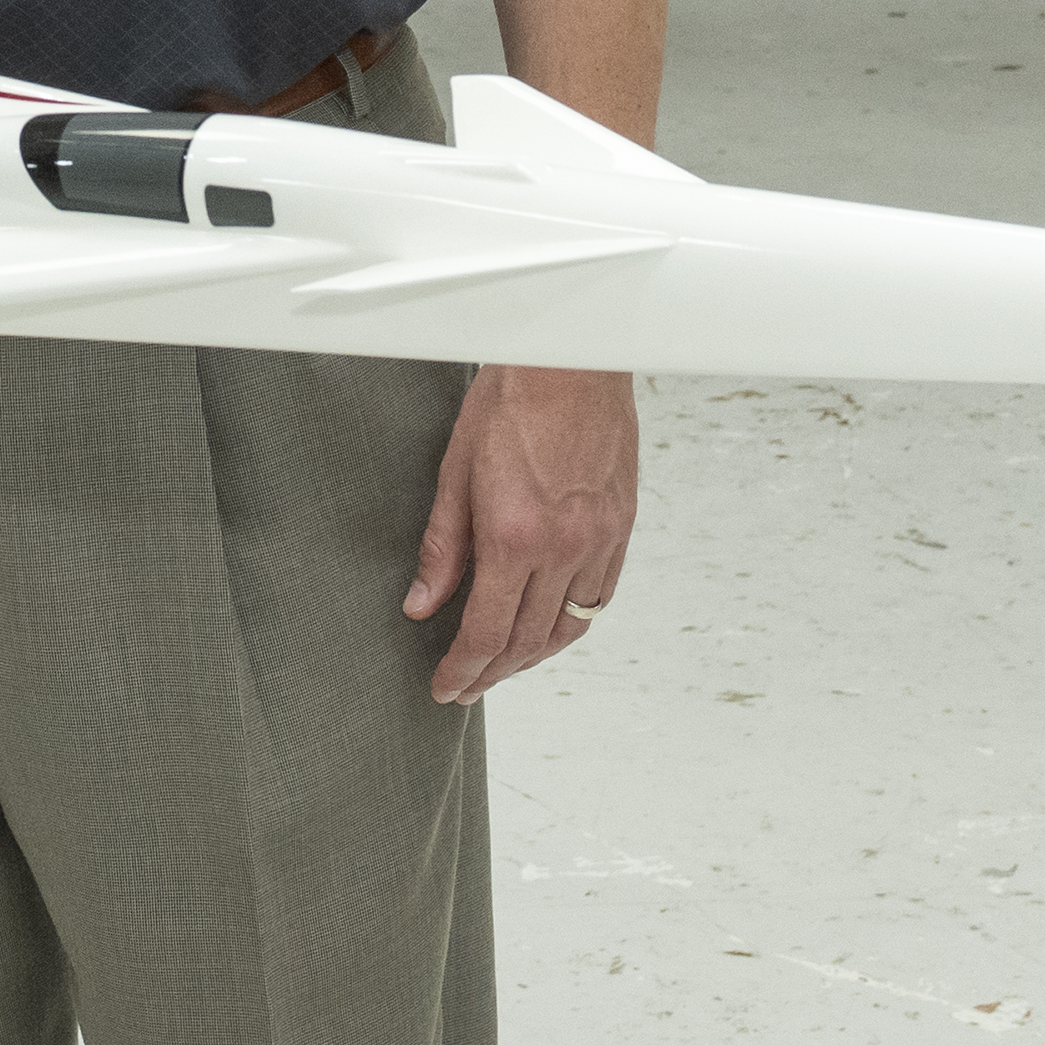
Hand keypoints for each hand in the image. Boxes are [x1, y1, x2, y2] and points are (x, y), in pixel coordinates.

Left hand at [405, 363, 636, 704]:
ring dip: (535, 655)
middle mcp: (565, 547)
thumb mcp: (456, 470)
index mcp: (516, 536)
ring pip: (570, 625)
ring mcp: (600, 539)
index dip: (464, 668)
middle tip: (468, 686)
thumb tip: (422, 604)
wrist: (572, 357)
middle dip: (494, 672)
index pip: (488, 631)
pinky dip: (572, 620)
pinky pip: (600, 594)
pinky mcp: (621, 525)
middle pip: (529, 640)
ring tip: (505, 665)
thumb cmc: (512, 399)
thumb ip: (443, 547)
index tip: (447, 687)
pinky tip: (550, 624)